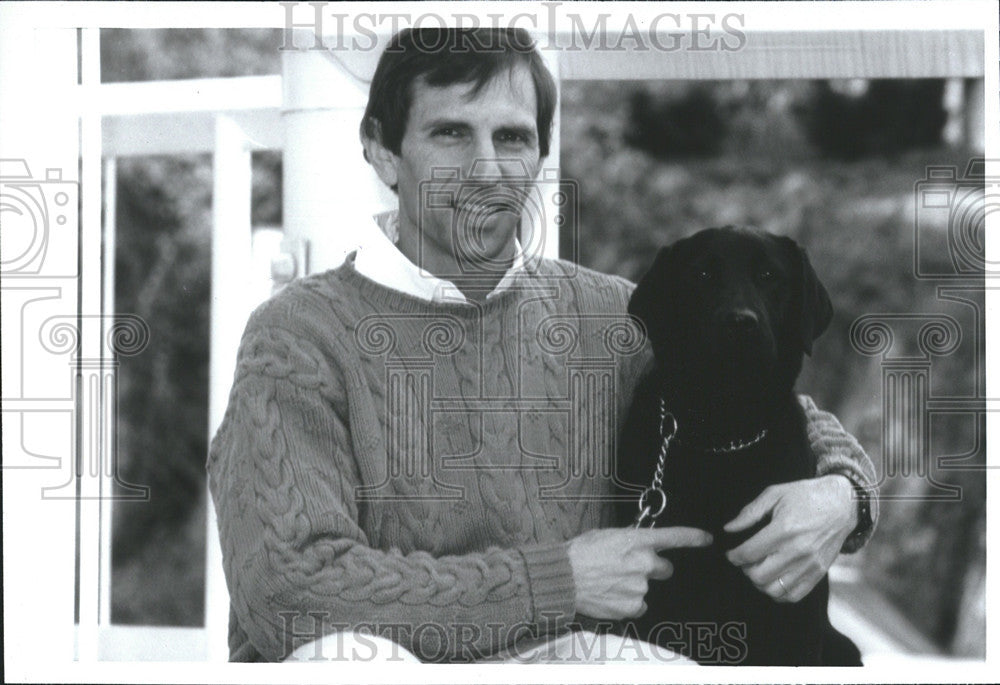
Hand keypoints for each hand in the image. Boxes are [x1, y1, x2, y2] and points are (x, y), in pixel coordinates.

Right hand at [567, 527, 712, 619]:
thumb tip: (638, 543)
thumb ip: (630, 539)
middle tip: (629, 568)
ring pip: (647, 587)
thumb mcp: (607, 535)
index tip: (707, 539)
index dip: (694, 537)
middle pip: (665, 568)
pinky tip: (610, 595)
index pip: (675, 537)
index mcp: (638, 540)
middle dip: (652, 569)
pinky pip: (638, 605)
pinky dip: (627, 602)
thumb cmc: (580, 553)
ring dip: (634, 585)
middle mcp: (644, 563)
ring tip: (610, 581)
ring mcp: (640, 587)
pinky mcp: (633, 606)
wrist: (563, 577)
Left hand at [723, 475, 855, 602]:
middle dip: (745, 569)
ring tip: (759, 569)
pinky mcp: (819, 573)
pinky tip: (774, 579)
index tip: (731, 554)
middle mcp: (797, 551)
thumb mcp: (775, 494)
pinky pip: (794, 596)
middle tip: (745, 560)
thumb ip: (750, 513)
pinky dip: (778, 593)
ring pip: (774, 589)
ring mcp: (809, 565)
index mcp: (784, 529)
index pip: (749, 553)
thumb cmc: (806, 495)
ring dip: (760, 583)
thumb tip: (728, 528)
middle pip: (758, 575)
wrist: (842, 504)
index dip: (733, 556)